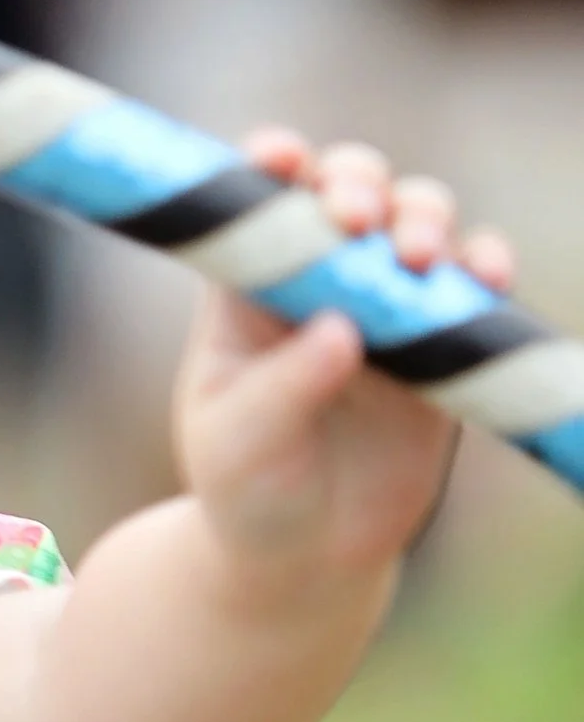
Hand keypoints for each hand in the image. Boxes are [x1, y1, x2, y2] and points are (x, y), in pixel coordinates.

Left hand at [173, 130, 515, 587]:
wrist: (308, 561)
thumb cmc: (246, 491)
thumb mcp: (236, 445)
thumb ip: (282, 388)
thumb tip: (341, 330)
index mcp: (247, 286)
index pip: (258, 201)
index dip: (272, 164)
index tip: (282, 160)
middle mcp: (319, 278)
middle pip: (348, 188)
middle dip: (359, 182)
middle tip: (358, 219)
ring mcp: (385, 305)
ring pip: (417, 221)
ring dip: (424, 218)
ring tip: (417, 257)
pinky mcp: (442, 345)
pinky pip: (473, 287)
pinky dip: (485, 268)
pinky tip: (486, 276)